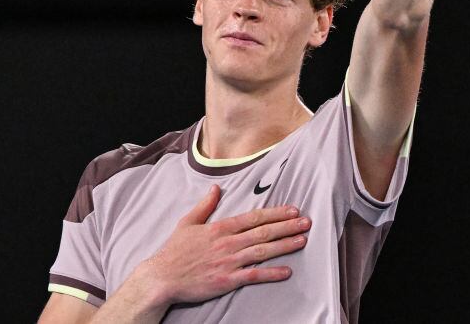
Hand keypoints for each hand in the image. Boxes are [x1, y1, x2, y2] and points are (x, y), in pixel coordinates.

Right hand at [138, 185, 311, 305]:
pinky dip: (272, 273)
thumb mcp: (188, 222)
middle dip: (287, 226)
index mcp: (220, 227)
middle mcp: (228, 243)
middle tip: (306, 222)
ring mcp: (229, 262)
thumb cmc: (174, 251)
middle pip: (263, 232)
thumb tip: (216, 188)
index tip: (292, 210)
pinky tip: (287, 271)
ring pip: (263, 251)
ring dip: (285, 245)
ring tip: (302, 240)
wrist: (163, 277)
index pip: (254, 217)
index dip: (275, 213)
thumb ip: (205, 205)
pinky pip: (254, 275)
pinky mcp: (227, 280)